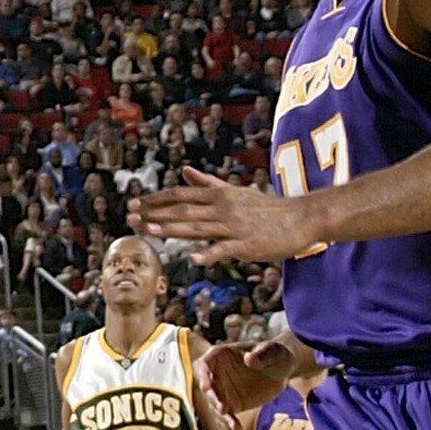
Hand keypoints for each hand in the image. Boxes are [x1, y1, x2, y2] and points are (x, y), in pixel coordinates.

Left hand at [136, 172, 308, 265]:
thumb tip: (186, 171)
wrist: (301, 218)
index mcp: (219, 195)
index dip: (156, 199)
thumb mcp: (236, 191)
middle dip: (154, 213)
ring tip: (149, 230)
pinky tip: (192, 258)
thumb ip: (208, 183)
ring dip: (172, 228)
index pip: (181, 194)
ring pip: (197, 227)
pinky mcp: (247, 245)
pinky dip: (208, 254)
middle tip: (129, 216)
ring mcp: (234, 226)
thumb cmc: (267, 207)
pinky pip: (224, 249)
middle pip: (183, 209)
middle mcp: (223, 208)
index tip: (134, 203)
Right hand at [197, 338, 293, 417]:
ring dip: (221, 416)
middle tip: (223, 409)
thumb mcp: (272, 352)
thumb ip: (261, 355)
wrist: (283, 371)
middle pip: (207, 388)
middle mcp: (217, 373)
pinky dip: (229, 423)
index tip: (205, 387)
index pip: (204, 364)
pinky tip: (238, 428)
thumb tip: (250, 359)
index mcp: (221, 355)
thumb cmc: (275, 355)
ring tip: (234, 425)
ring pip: (215, 405)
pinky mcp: (232, 404)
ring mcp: (223, 390)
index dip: (202, 375)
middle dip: (213, 399)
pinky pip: (226, 416)